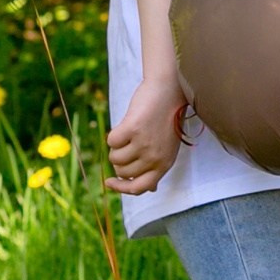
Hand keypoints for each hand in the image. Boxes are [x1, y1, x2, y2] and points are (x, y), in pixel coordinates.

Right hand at [105, 74, 185, 195]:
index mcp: (165, 164)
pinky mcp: (132, 129)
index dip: (122, 188)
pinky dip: (115, 133)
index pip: (140, 188)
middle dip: (120, 160)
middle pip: (122, 172)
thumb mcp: (168, 147)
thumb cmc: (166, 119)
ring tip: (131, 132)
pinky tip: (128, 124)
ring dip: (117, 146)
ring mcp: (144, 144)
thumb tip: (151, 189)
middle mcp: (155, 158)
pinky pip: (111, 141)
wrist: (170, 89)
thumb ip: (158, 167)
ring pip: (114, 158)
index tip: (109, 182)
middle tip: (129, 143)